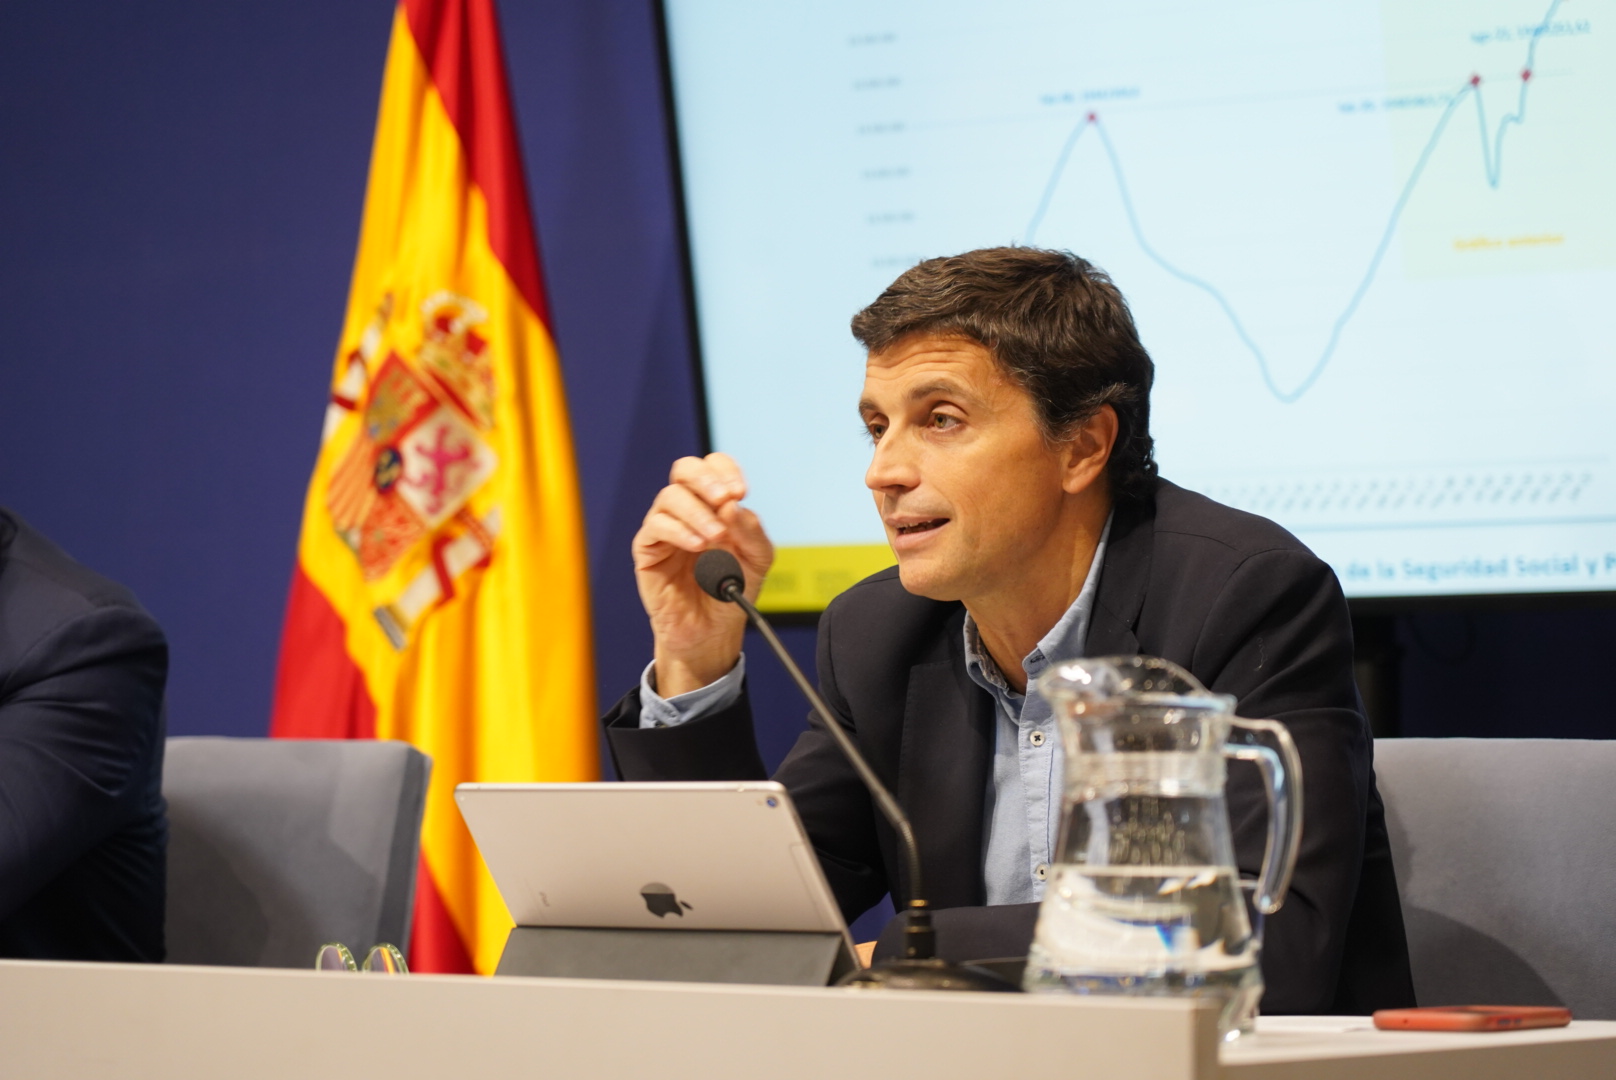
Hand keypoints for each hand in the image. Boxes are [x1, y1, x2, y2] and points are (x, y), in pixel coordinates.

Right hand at [632, 453, 773, 696]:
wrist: (712, 632)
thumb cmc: (732, 593)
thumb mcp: (757, 561)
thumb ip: (752, 532)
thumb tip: (733, 506)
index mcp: (714, 506)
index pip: (713, 467)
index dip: (725, 471)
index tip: (740, 492)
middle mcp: (688, 510)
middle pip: (684, 469)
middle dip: (706, 479)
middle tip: (724, 498)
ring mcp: (665, 528)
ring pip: (670, 497)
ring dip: (697, 512)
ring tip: (715, 538)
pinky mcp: (648, 550)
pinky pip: (655, 527)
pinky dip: (678, 531)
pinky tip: (697, 546)